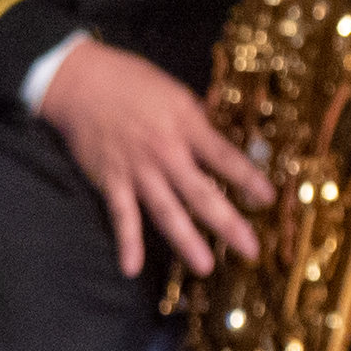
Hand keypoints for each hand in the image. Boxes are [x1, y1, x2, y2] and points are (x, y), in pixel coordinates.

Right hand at [37, 35, 269, 278]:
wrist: (81, 83)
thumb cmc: (132, 82)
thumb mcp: (175, 93)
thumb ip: (198, 121)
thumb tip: (222, 144)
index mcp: (185, 126)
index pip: (224, 157)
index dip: (248, 179)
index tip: (269, 199)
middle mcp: (165, 153)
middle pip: (201, 193)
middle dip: (228, 223)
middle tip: (250, 250)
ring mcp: (137, 170)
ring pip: (166, 211)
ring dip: (186, 240)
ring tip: (205, 266)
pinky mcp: (111, 181)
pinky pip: (121, 217)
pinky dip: (126, 243)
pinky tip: (132, 268)